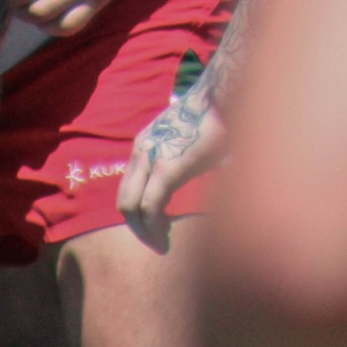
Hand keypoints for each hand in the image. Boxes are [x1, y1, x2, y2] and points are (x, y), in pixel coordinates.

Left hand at [118, 80, 226, 250]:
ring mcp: (150, 158)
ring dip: (144, 231)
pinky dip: (154, 226)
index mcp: (144, 146)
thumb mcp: (187, 143)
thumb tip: (198, 177)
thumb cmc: (214, 121)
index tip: (155, 229)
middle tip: (156, 244)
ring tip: (160, 246)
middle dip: (137, 228)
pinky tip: (166, 237)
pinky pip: (151, 205)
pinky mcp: (167, 168)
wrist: (222, 100)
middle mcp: (140, 152)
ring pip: (132, 206)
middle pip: (124, 200)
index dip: (138, 213)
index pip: (129, 187)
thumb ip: (182, 162)